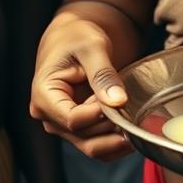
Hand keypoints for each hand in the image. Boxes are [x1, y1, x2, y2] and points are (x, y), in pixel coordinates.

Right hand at [29, 13, 137, 160]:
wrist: (74, 37)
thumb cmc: (78, 36)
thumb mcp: (92, 47)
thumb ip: (103, 75)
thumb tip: (118, 102)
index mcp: (45, 95)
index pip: (73, 119)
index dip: (100, 114)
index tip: (120, 101)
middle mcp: (49, 116)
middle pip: (84, 136)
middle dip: (111, 127)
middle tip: (134, 111)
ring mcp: (63, 125)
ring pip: (91, 146)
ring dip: (116, 139)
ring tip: (137, 122)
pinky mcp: (77, 129)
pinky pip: (97, 146)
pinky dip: (116, 145)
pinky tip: (133, 133)